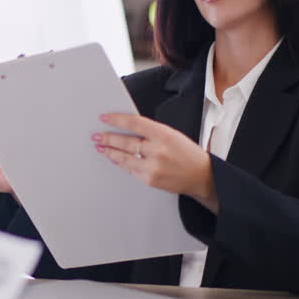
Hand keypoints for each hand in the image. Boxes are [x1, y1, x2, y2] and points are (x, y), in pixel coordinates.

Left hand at [93, 113, 218, 212]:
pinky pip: (130, 170)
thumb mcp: (173, 135)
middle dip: (108, 138)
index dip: (117, 120)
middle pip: (125, 142)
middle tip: (96, 136)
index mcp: (164, 134)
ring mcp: (153, 167)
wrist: (202, 176)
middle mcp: (158, 151)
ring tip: (101, 147)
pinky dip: (121, 163)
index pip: (134, 123)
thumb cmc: (187, 153)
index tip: (104, 118)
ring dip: (110, 151)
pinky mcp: (150, 180)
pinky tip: (114, 158)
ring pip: (124, 157)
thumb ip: (151, 132)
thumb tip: (127, 128)